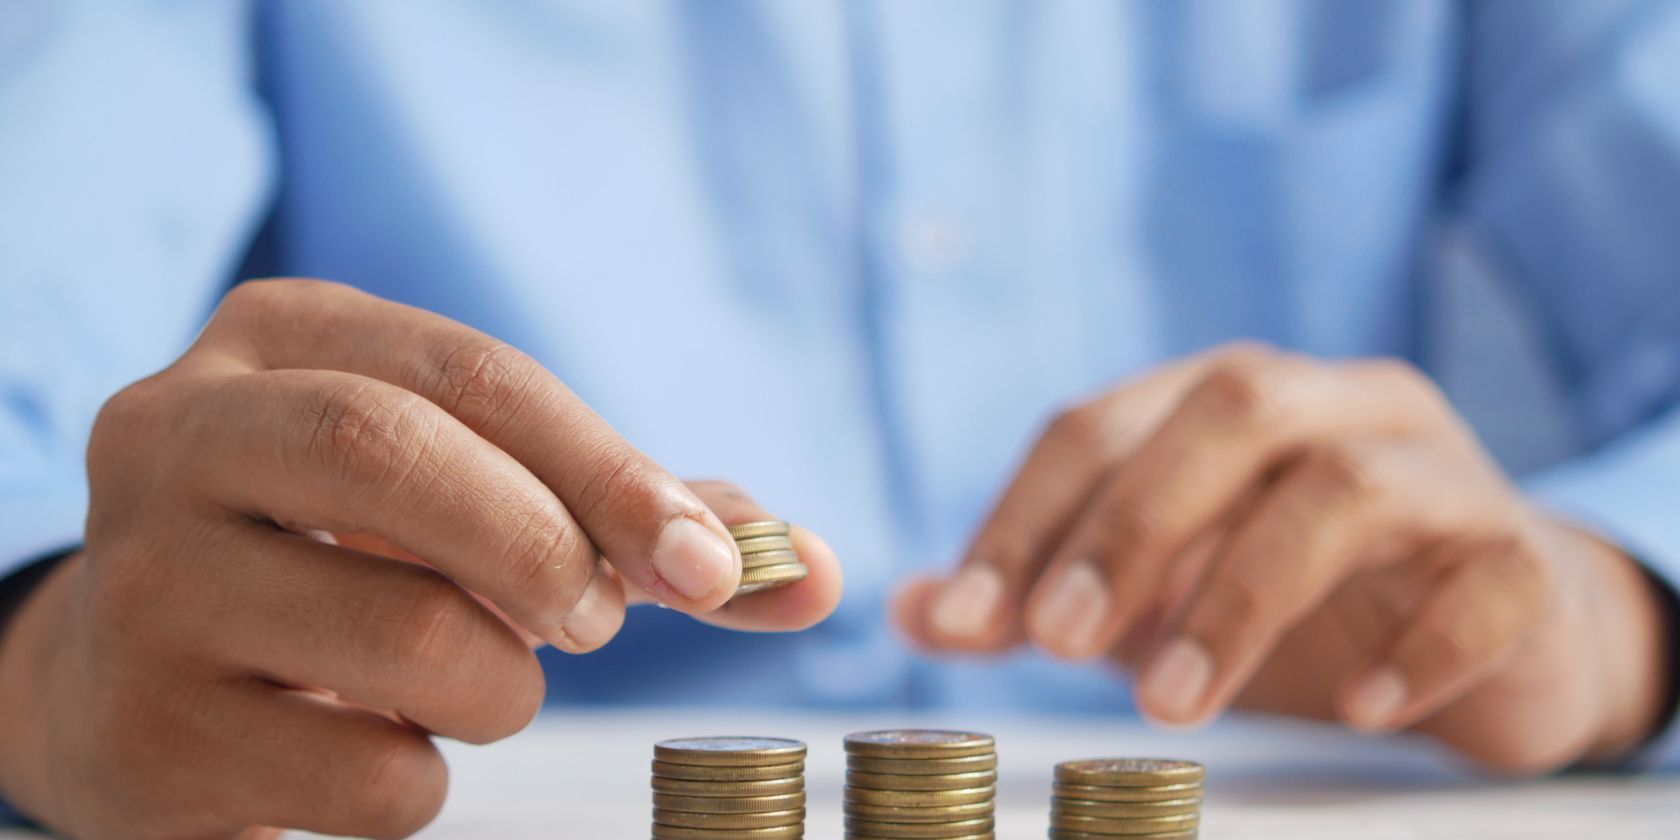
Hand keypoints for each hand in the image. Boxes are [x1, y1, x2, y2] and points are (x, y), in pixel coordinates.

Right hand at [0, 280, 840, 838]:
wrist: (142, 677)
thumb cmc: (350, 560)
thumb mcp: (467, 493)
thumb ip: (636, 518)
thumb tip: (814, 570)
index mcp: (280, 340)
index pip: (472, 373)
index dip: (612, 469)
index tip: (714, 564)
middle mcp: (181, 434)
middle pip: (396, 454)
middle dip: (546, 549)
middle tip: (594, 622)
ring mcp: (145, 582)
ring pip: (403, 637)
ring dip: (500, 687)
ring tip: (473, 682)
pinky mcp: (147, 727)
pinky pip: (364, 775)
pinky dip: (426, 778)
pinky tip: (380, 744)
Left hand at [896, 344, 1669, 773]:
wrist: (1498, 630)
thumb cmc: (1302, 598)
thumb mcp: (1155, 593)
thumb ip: (1040, 594)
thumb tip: (910, 610)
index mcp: (1227, 399)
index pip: (1100, 423)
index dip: (1023, 516)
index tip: (964, 618)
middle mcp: (1335, 405)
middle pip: (1229, 410)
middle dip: (1130, 525)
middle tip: (1058, 642)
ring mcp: (1440, 472)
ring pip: (1347, 487)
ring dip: (1241, 596)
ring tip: (1173, 704)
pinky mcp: (1523, 557)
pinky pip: (1485, 580)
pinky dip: (1417, 645)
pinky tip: (1358, 708)